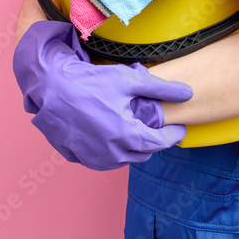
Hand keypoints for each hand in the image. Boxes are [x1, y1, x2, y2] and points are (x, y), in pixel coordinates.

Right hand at [12, 20, 193, 170]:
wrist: (50, 87)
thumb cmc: (90, 82)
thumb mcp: (130, 80)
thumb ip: (161, 88)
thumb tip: (188, 93)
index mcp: (128, 136)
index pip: (161, 143)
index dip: (173, 135)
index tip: (179, 128)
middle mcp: (111, 154)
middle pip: (143, 153)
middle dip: (152, 140)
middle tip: (153, 124)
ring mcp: (92, 158)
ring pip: (123, 159)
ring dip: (131, 147)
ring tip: (130, 126)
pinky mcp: (76, 156)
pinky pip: (101, 159)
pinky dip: (110, 150)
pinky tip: (108, 132)